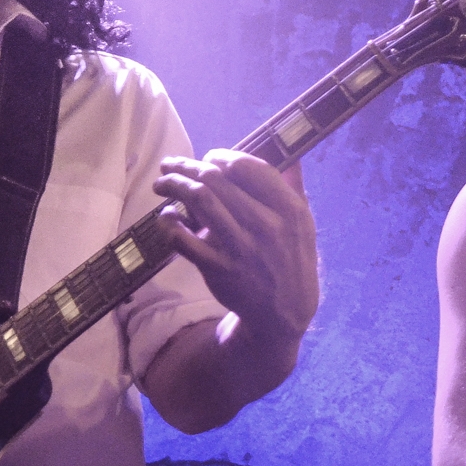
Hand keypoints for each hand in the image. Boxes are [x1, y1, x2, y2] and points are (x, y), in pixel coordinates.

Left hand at [154, 151, 320, 342]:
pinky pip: (183, 239)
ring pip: (198, 199)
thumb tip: (289, 154)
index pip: (247, 167)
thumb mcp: (304, 222)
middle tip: (172, 165)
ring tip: (162, 182)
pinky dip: (168, 222)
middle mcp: (265, 225)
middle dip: (186, 165)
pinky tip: (166, 216)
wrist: (284, 311)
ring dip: (173, 184)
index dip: (220, 156)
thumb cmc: (290, 259)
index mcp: (288, 208)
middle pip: (215, 178)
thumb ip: (294, 186)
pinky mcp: (218, 268)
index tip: (207, 157)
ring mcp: (240, 247)